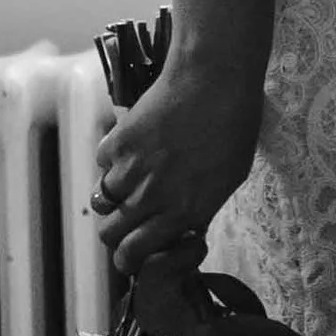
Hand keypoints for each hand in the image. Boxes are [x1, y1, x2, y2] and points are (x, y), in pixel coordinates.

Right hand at [91, 50, 261, 273]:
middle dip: (116, 233)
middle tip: (128, 218)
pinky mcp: (118, 142)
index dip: (131, 257)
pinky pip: (102, 162)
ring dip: (113, 194)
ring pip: (101, 202)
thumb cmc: (234, 126)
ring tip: (132, 176)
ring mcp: (131, 171)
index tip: (140, 244)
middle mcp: (152, 199)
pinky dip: (112, 158)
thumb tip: (184, 227)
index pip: (136, 256)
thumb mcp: (229, 179)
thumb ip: (201, 209)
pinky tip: (134, 144)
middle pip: (109, 236)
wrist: (214, 79)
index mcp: (183, 214)